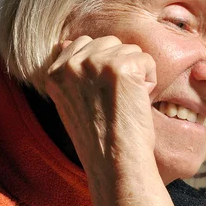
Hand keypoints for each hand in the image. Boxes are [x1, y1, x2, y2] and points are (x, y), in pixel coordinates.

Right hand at [45, 35, 156, 171]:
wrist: (115, 162)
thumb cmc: (99, 139)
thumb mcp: (71, 102)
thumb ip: (70, 73)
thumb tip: (66, 42)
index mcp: (55, 73)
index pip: (81, 44)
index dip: (101, 67)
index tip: (104, 93)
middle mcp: (72, 65)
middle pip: (108, 43)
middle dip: (120, 67)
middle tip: (117, 100)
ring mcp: (95, 64)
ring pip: (129, 50)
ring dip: (136, 74)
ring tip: (126, 102)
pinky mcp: (120, 67)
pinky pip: (146, 59)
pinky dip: (150, 81)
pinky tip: (138, 102)